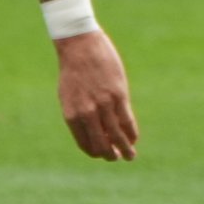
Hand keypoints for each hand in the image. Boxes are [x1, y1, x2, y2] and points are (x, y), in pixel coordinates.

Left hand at [55, 27, 137, 159]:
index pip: (86, 144)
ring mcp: (104, 105)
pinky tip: (134, 138)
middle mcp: (87, 114)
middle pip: (102, 145)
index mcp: (72, 115)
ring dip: (126, 149)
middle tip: (118, 158)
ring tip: (131, 156)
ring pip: (117, 136)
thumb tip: (95, 130)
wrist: (79, 45)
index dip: (97, 153)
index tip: (104, 154)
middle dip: (111, 156)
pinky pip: (127, 122)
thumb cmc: (73, 70)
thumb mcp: (69, 96)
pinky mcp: (118, 96)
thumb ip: (80, 113)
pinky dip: (132, 133)